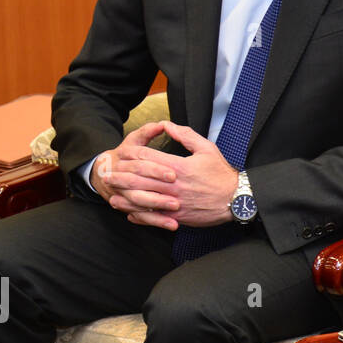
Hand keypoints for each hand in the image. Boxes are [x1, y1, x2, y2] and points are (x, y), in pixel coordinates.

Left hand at [92, 121, 238, 230]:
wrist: (236, 199)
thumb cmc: (221, 173)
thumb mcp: (207, 148)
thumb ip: (185, 135)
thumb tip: (167, 125)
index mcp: (179, 166)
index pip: (149, 158)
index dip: (132, 154)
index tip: (122, 153)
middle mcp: (174, 185)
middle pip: (140, 179)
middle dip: (122, 176)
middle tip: (107, 175)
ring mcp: (175, 202)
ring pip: (143, 200)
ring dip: (125, 197)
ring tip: (112, 194)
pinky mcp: (178, 216)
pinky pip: (154, 217)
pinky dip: (140, 216)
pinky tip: (130, 213)